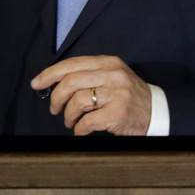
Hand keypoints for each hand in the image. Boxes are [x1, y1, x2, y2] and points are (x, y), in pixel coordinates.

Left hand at [30, 55, 151, 135]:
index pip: (72, 64)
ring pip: (77, 101)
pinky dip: (79, 129)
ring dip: (68, 116)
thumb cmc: (129, 96)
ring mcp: (117, 94)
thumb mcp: (113, 76)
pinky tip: (81, 131)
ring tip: (71, 122)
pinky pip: (87, 122)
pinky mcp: (118, 114)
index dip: (50, 74)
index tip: (37, 83)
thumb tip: (55, 81)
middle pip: (70, 82)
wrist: (156, 112)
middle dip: (56, 97)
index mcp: (109, 63)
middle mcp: (113, 75)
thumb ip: (89, 75)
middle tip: (55, 109)